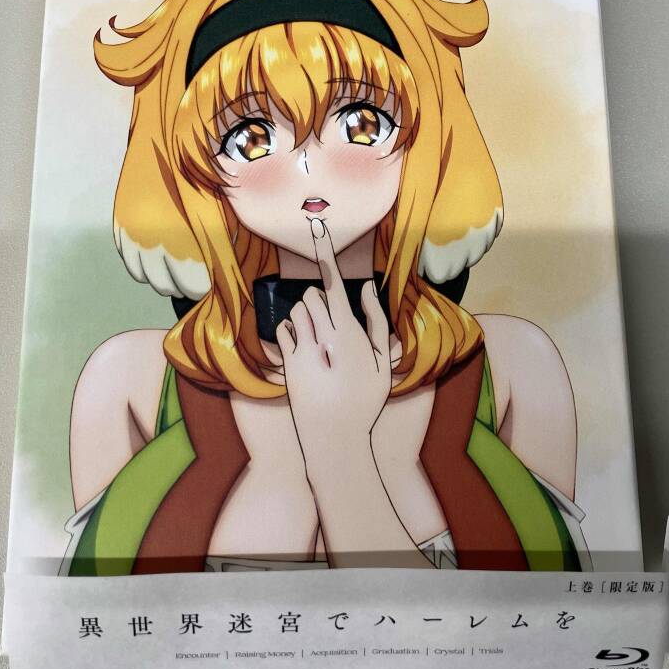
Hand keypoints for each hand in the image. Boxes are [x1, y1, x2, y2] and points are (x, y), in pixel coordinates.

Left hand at [274, 217, 391, 468]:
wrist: (334, 437)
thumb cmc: (365, 399)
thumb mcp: (383, 361)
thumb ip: (376, 320)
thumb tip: (364, 288)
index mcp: (349, 333)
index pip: (335, 286)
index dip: (326, 257)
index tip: (318, 231)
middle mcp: (322, 336)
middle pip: (314, 297)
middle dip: (322, 302)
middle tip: (337, 329)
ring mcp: (301, 349)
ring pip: (298, 311)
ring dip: (308, 317)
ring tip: (322, 345)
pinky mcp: (286, 361)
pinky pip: (284, 329)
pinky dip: (293, 331)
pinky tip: (306, 349)